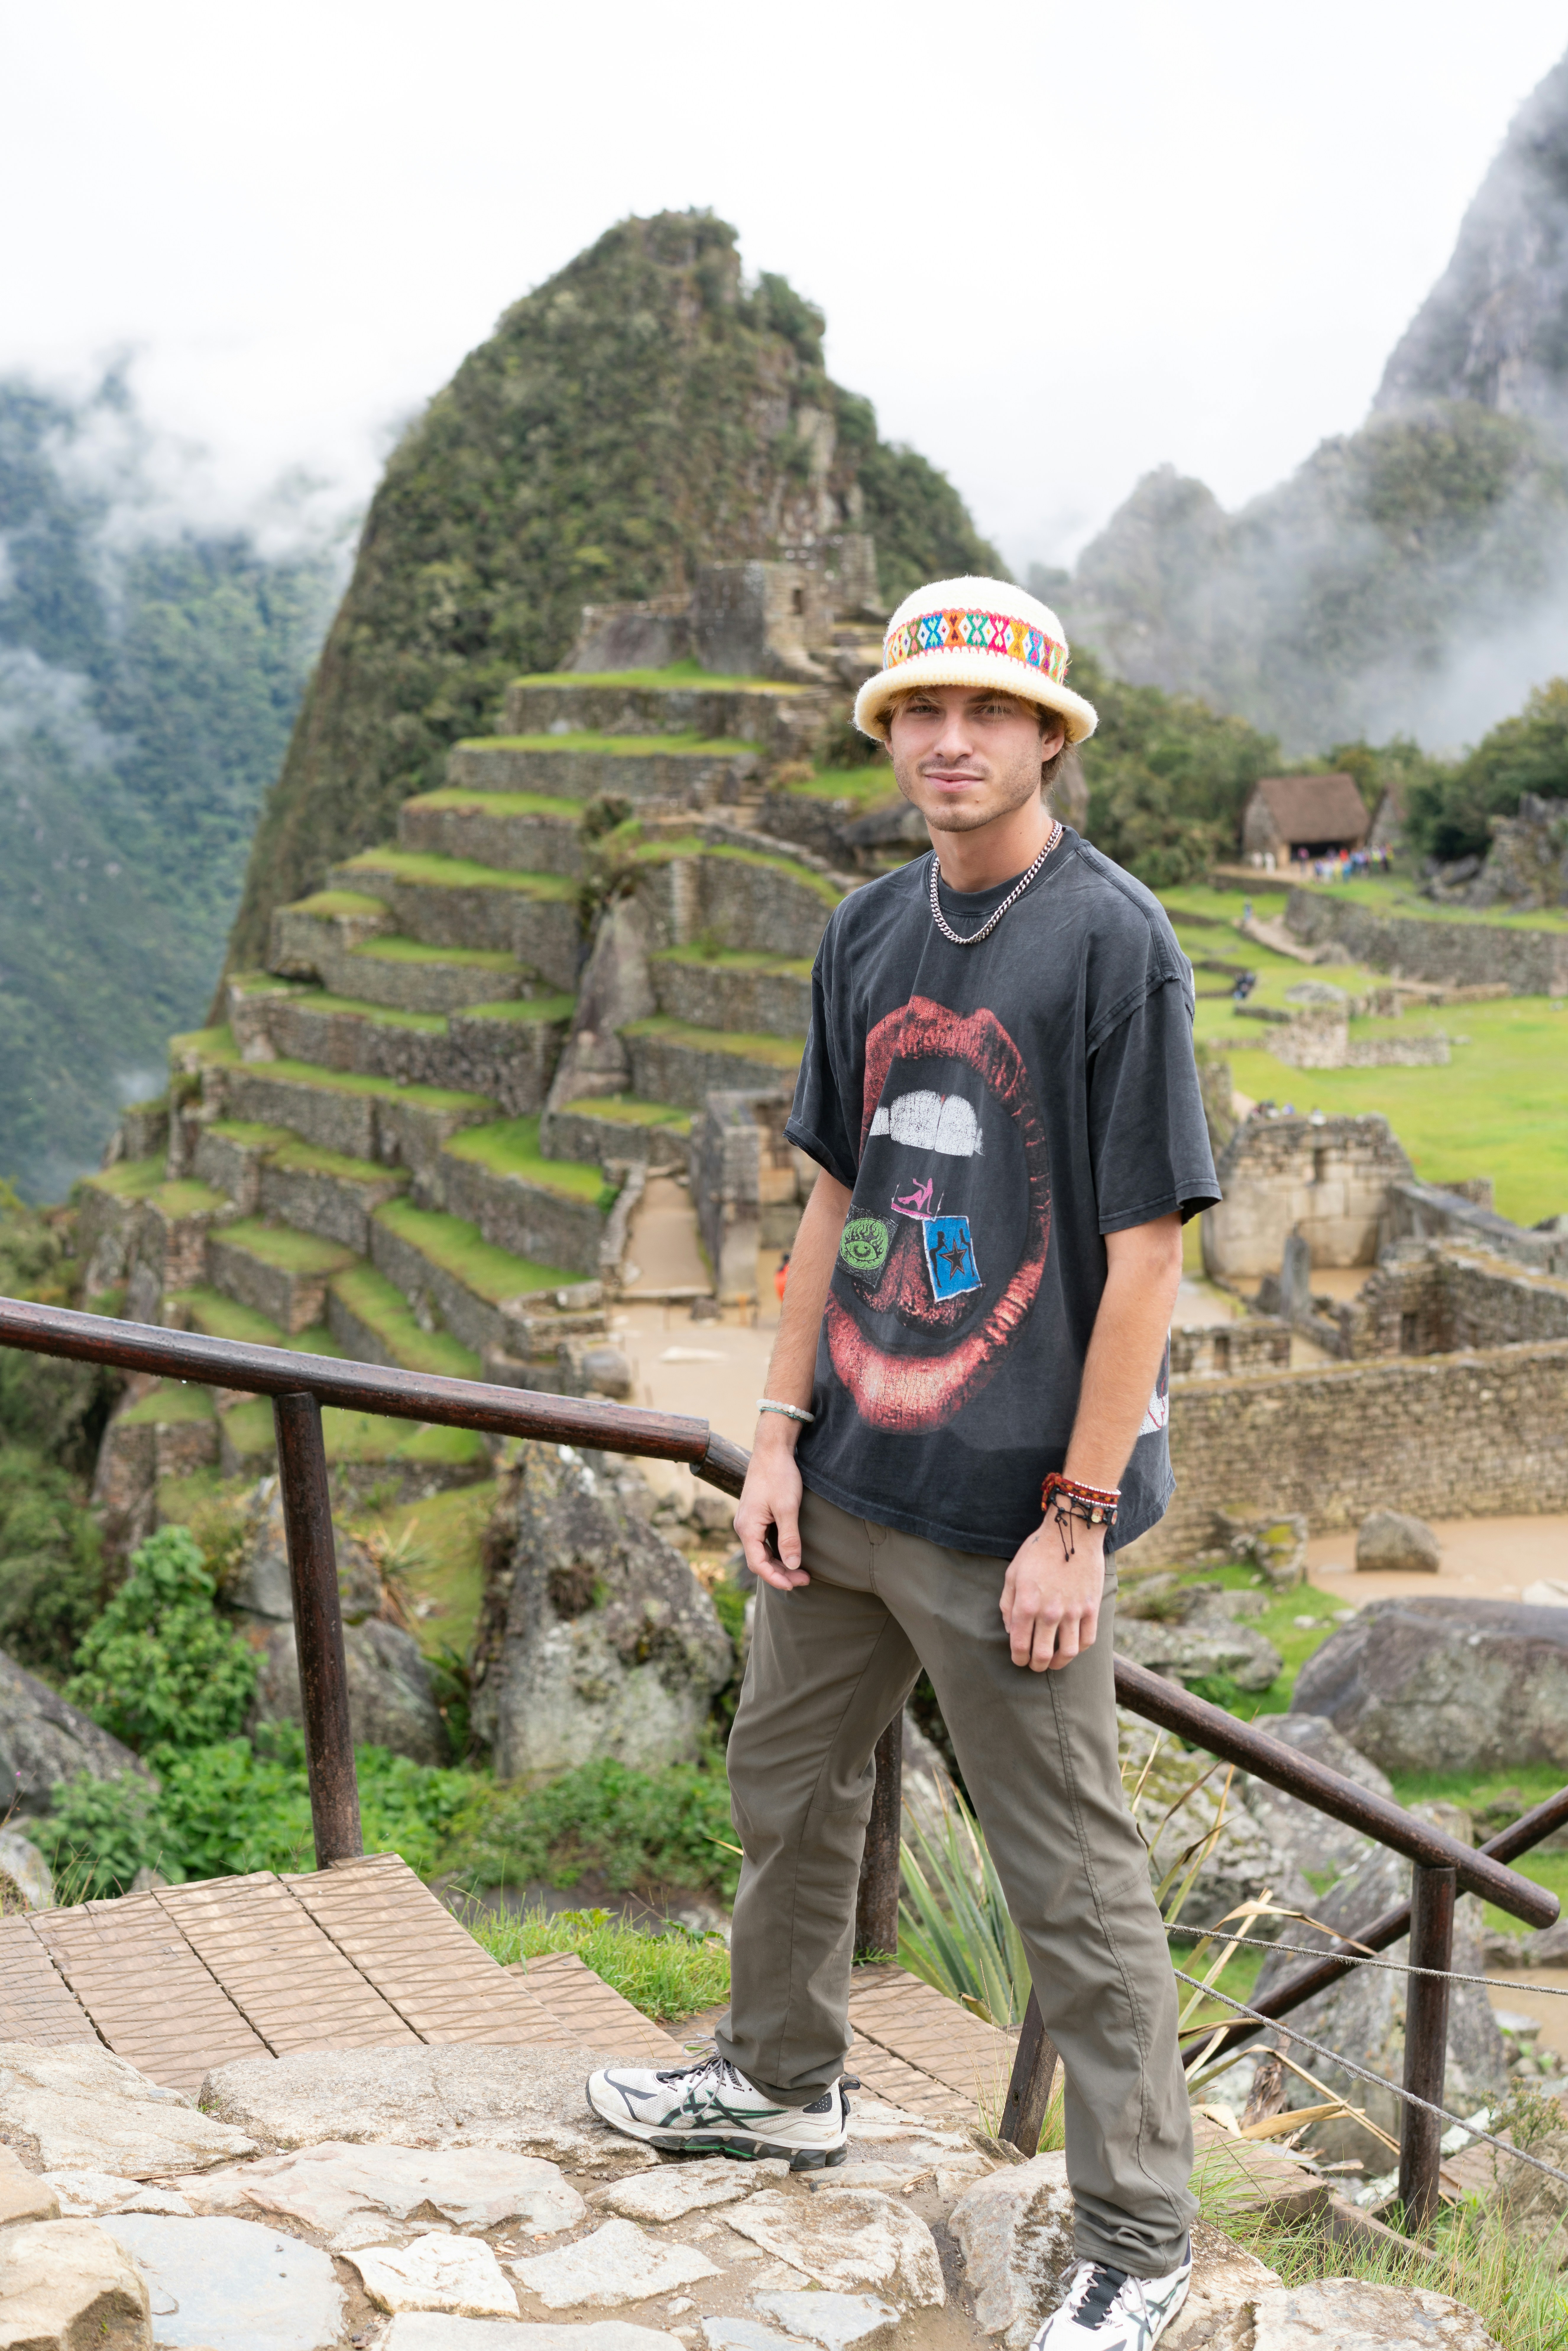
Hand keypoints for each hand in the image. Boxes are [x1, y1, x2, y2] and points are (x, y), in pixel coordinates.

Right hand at [734, 1425, 810, 1592]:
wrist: (772, 1450)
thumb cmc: (779, 1476)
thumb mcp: (787, 1508)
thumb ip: (789, 1538)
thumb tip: (793, 1566)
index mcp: (747, 1528)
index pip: (758, 1564)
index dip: (776, 1578)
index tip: (796, 1584)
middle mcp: (744, 1527)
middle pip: (759, 1561)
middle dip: (781, 1573)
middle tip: (805, 1579)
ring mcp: (749, 1521)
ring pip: (762, 1552)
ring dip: (780, 1564)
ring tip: (801, 1572)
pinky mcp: (756, 1516)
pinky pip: (764, 1541)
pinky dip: (777, 1551)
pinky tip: (791, 1554)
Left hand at [999, 1518, 1104, 1670]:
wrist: (1072, 1533)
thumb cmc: (1038, 1551)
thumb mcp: (1012, 1573)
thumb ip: (1007, 1604)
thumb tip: (1010, 1630)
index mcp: (1026, 1603)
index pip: (1019, 1644)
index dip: (1017, 1657)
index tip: (1018, 1659)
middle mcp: (1049, 1612)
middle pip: (1042, 1655)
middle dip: (1035, 1665)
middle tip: (1034, 1665)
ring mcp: (1073, 1611)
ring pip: (1067, 1653)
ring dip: (1058, 1663)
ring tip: (1052, 1662)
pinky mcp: (1091, 1608)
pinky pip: (1087, 1640)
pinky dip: (1078, 1649)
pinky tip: (1071, 1647)